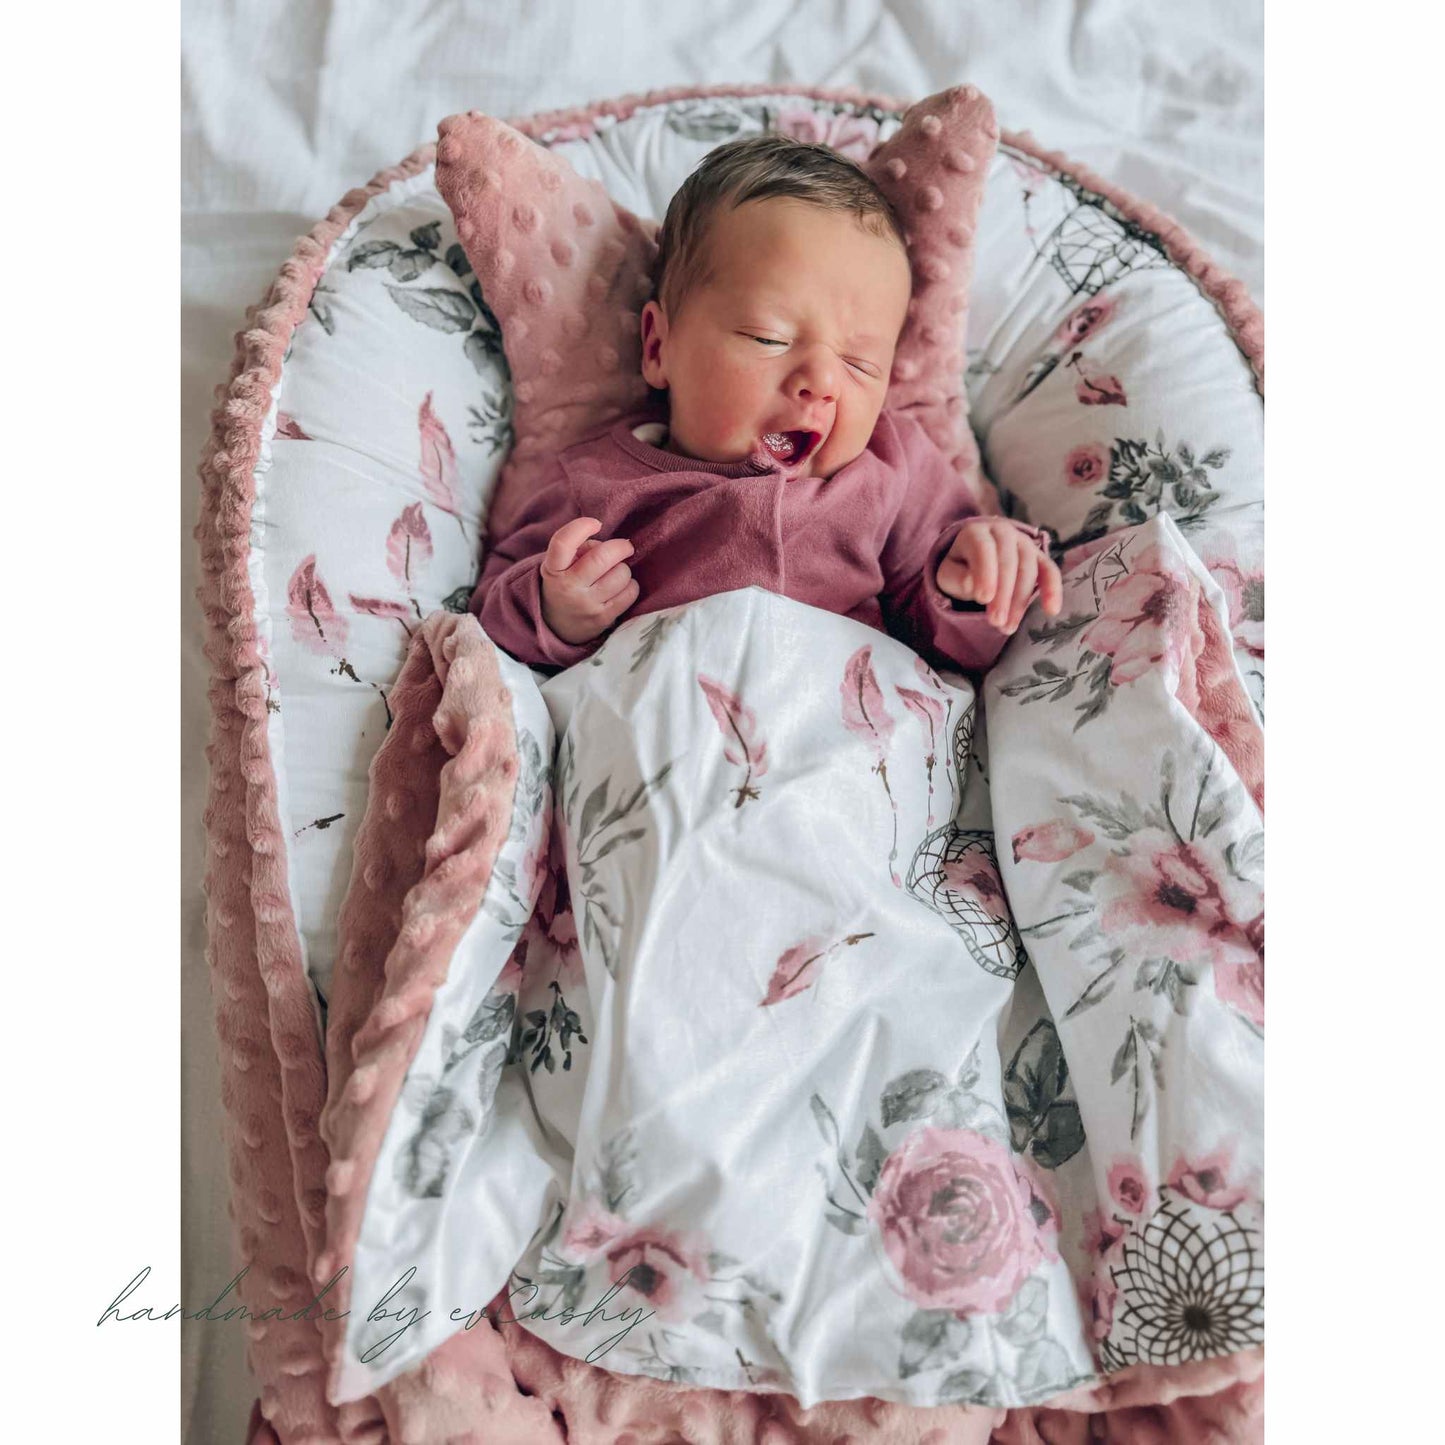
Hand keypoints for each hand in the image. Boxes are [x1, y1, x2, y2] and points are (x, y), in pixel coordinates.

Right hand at [539, 517, 639, 644]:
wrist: (556, 626)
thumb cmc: (565, 583)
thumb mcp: (560, 565)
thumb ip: (580, 548)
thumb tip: (613, 547)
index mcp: (553, 569)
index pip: (563, 542)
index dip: (581, 527)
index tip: (596, 524)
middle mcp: (568, 587)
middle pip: (601, 557)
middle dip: (620, 547)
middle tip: (625, 547)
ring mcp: (586, 605)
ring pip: (621, 574)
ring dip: (623, 569)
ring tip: (616, 573)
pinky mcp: (603, 619)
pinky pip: (630, 593)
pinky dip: (630, 586)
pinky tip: (621, 588)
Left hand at [935, 518, 1062, 633]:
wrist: (977, 556)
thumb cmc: (961, 567)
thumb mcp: (948, 573)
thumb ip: (956, 578)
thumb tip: (974, 586)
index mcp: (976, 532)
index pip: (983, 549)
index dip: (985, 573)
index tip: (983, 599)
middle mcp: (1003, 532)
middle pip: (1008, 561)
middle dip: (1003, 594)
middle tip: (996, 622)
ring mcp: (1024, 543)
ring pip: (1028, 569)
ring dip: (1020, 600)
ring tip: (1008, 627)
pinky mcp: (1039, 557)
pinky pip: (1049, 571)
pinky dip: (1052, 590)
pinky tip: (1052, 610)